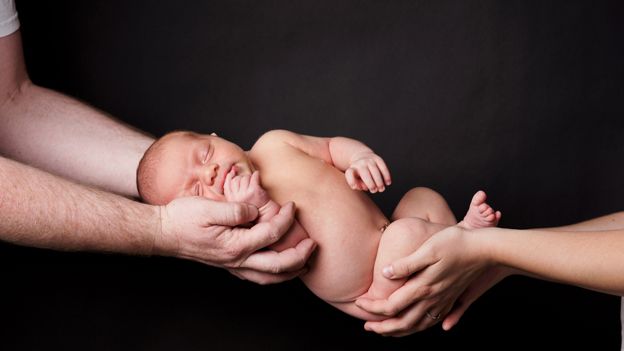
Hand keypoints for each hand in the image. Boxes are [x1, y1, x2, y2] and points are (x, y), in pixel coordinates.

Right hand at [155, 196, 315, 283]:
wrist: (163, 232)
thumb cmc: (183, 218)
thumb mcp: (209, 207)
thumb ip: (236, 210)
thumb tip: (255, 211)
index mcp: (235, 245)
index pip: (271, 234)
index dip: (286, 219)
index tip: (292, 206)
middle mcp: (236, 260)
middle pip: (277, 265)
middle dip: (300, 255)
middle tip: (313, 244)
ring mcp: (233, 265)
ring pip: (268, 277)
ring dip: (290, 272)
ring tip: (304, 263)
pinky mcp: (229, 264)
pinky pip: (257, 276)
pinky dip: (273, 275)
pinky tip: (278, 267)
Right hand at [224, 169, 268, 208]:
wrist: (265, 214)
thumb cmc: (252, 206)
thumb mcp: (238, 199)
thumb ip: (233, 187)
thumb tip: (233, 168)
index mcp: (231, 201)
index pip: (227, 184)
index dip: (230, 177)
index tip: (233, 172)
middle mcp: (236, 198)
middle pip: (236, 180)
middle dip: (242, 179)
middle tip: (248, 184)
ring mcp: (245, 195)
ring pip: (244, 178)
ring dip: (250, 178)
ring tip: (254, 183)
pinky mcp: (254, 191)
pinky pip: (254, 177)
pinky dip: (256, 174)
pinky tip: (257, 175)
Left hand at [345, 151, 390, 192]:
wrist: (362, 157)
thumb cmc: (359, 173)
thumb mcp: (356, 179)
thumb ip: (359, 185)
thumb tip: (365, 187)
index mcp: (352, 169)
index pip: (349, 173)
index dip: (351, 181)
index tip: (355, 187)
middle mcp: (360, 163)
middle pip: (365, 173)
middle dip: (370, 183)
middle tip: (374, 191)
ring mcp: (369, 160)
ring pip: (374, 170)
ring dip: (379, 181)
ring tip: (382, 189)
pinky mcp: (377, 158)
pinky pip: (382, 167)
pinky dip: (386, 175)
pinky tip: (388, 183)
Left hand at [356, 226, 496, 335]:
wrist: (486, 249)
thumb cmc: (456, 243)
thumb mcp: (428, 249)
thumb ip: (406, 264)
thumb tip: (385, 273)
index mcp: (423, 286)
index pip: (391, 306)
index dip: (372, 307)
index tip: (359, 303)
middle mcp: (433, 299)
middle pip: (403, 322)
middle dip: (382, 327)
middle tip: (366, 326)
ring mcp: (444, 301)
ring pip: (418, 325)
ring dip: (399, 331)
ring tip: (386, 331)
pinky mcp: (452, 299)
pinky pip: (433, 321)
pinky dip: (421, 327)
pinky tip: (418, 327)